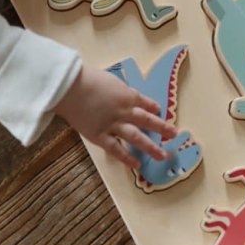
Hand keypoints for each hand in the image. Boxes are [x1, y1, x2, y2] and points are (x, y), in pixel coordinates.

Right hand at [55, 66, 176, 168]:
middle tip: (174, 134)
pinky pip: (116, 149)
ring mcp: (113, 125)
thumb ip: (118, 90)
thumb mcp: (109, 80)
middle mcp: (124, 112)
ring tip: (163, 156)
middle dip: (162, 128)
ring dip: (151, 147)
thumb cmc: (87, 79)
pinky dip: (127, 158)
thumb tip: (124, 94)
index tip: (160, 111)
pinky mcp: (100, 136)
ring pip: (136, 138)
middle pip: (147, 121)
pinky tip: (137, 164)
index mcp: (127, 95)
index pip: (144, 103)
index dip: (153, 107)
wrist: (70, 88)